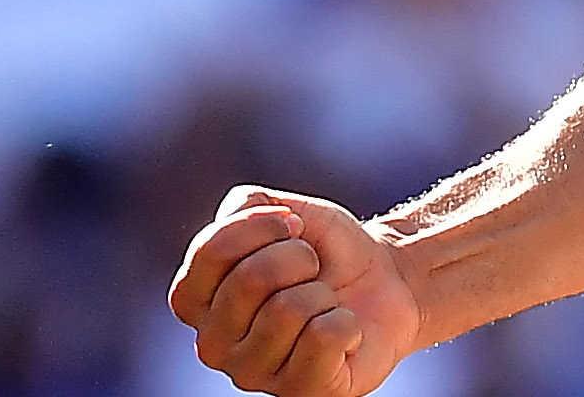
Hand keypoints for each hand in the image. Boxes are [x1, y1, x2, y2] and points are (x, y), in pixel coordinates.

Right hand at [170, 185, 421, 394]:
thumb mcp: (287, 211)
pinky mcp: (299, 392)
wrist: (385, 281)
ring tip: (326, 303)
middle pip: (250, 280)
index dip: (257, 227)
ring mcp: (253, 375)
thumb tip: (245, 216)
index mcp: (198, 301)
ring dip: (322, 293)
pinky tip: (345, 330)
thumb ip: (247, 205)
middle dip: (298, 257)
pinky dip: (346, 322)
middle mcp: (213, 345)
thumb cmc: (326, 251)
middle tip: (314, 268)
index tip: (292, 225)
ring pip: (287, 311)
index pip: (209, 254)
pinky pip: (323, 338)